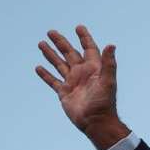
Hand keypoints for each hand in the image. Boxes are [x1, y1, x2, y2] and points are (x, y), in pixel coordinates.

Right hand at [35, 26, 125, 148]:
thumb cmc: (104, 102)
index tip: (78, 27)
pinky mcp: (64, 92)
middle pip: (70, 53)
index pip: (89, 49)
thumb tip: (111, 44)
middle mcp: (82, 73)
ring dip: (50, 54)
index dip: (84, 38)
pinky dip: (45, 74)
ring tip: (41, 43)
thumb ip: (109, 63)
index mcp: (94, 68)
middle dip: (61, 42)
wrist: (96, 121)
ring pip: (59, 64)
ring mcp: (72, 82)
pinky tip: (38, 67)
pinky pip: (52, 81)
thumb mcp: (108, 81)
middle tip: (51, 31)